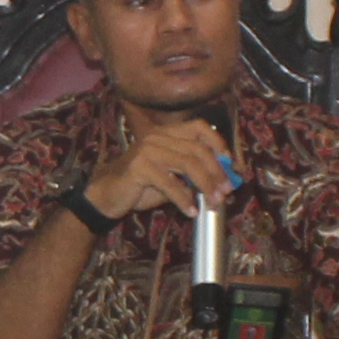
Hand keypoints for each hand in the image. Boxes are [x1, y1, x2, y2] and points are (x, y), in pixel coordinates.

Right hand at [84, 110, 238, 229]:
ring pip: (188, 164)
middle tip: (225, 192)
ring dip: (205, 186)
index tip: (231, 164)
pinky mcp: (140, 167)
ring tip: (212, 203)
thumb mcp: (171, 176)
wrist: (107, 194)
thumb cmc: (140, 185)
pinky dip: (184, 199)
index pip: (199, 127)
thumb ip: (192, 175)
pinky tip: (190, 211)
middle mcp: (157, 136)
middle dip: (216, 172)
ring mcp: (148, 149)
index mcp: (166, 133)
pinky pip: (170, 183)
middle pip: (198, 149)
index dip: (219, 143)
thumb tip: (222, 183)